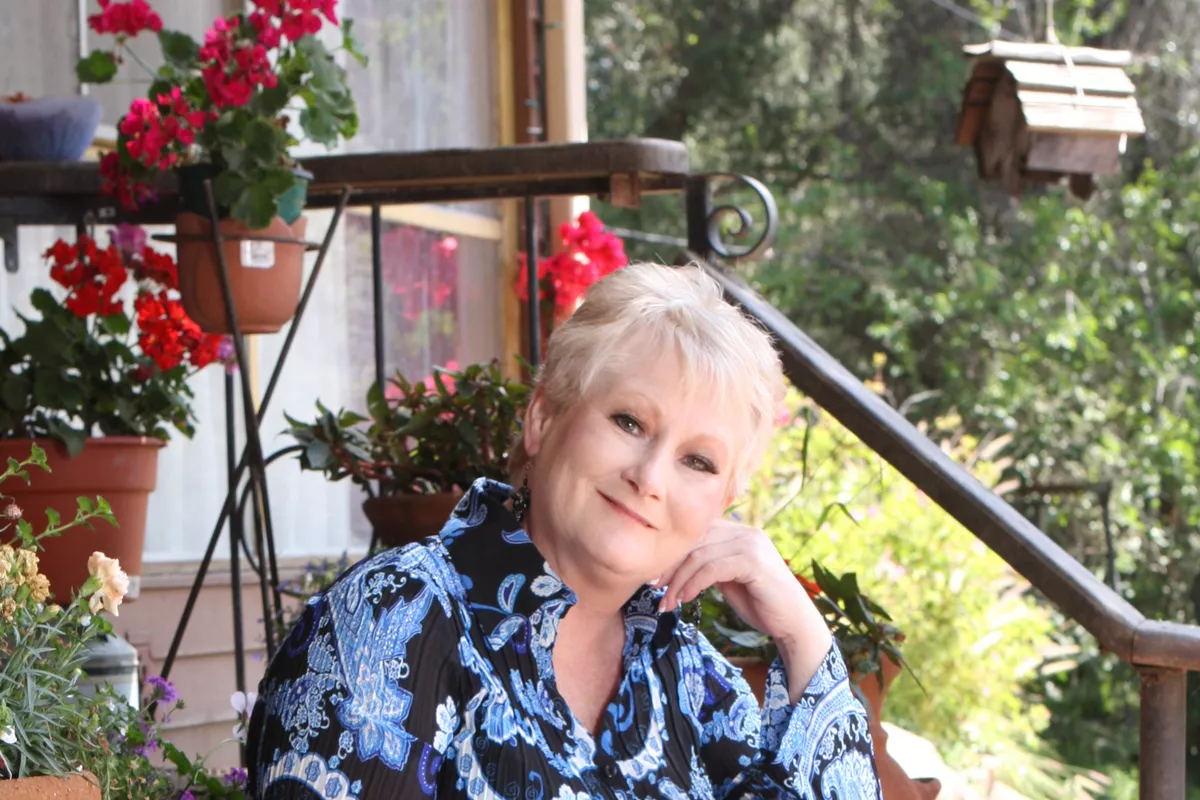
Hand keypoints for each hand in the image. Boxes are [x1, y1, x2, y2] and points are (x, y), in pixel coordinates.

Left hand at [657, 519, 832, 697]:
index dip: (672, 553)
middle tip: (655, 589)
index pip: (696, 534)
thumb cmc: (760, 603)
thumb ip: (709, 565)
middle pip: (695, 541)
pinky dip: (693, 584)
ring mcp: (751, 544)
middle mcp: (746, 532)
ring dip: (678, 581)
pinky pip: (712, 568)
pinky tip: (686, 599)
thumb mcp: (729, 579)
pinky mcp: (754, 562)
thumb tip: (675, 566)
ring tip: (668, 602)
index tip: (655, 577)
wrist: (793, 623)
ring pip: (699, 555)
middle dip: (670, 567)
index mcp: (738, 532)